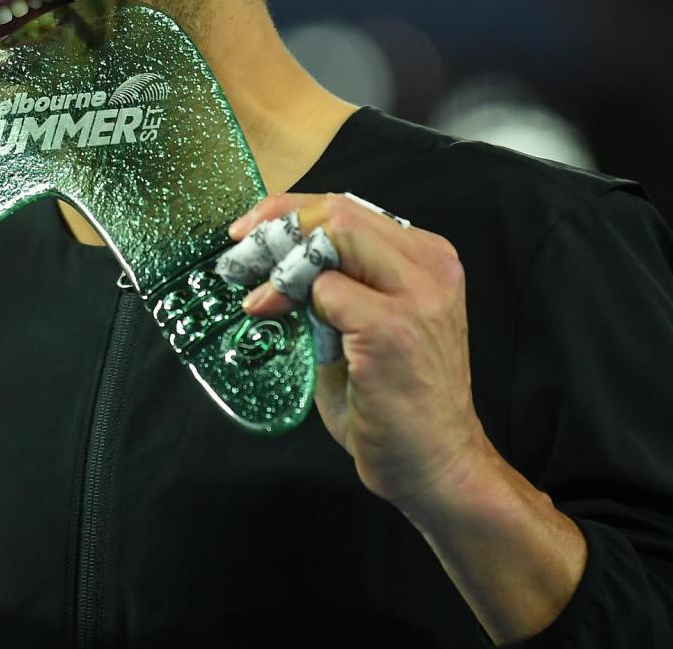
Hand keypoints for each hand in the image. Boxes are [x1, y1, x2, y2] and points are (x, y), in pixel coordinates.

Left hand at [233, 194, 491, 514]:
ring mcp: (417, 296)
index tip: (249, 233)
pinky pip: (326, 290)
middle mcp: (431, 268)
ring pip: (334, 235)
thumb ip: (335, 283)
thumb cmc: (394, 401)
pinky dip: (294, 301)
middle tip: (239, 257)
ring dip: (282, 262)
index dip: (290, 213)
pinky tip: (276, 319)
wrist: (433, 463)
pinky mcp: (393, 329)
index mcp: (428, 260)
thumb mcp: (366, 324)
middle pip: (339, 212)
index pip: (349, 209)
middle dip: (277, 226)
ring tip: (256, 296)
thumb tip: (271, 257)